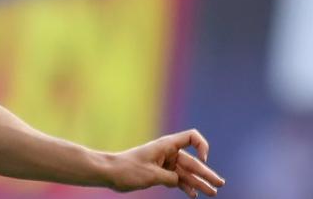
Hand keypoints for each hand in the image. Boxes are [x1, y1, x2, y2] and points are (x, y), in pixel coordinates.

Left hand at [105, 129, 224, 196]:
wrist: (110, 173)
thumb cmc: (128, 169)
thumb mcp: (152, 175)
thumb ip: (171, 178)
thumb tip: (180, 181)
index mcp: (166, 146)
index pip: (191, 137)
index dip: (202, 146)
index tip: (204, 159)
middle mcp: (167, 153)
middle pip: (192, 161)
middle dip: (206, 173)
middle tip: (220, 184)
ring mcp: (164, 163)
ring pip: (186, 173)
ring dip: (198, 183)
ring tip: (212, 193)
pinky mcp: (159, 173)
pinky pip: (177, 179)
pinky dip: (185, 187)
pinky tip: (193, 195)